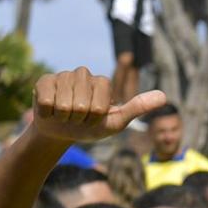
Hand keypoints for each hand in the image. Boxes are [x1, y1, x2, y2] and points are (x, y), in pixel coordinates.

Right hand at [28, 70, 165, 144]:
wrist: (62, 133)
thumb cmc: (90, 127)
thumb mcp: (116, 122)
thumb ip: (137, 107)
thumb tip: (163, 95)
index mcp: (102, 81)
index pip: (99, 105)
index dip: (95, 118)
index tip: (94, 118)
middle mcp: (82, 73)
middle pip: (81, 105)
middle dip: (79, 119)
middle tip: (77, 118)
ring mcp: (62, 75)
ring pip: (64, 104)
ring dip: (64, 117)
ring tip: (65, 115)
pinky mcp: (43, 81)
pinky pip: (46, 101)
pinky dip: (48, 113)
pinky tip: (50, 111)